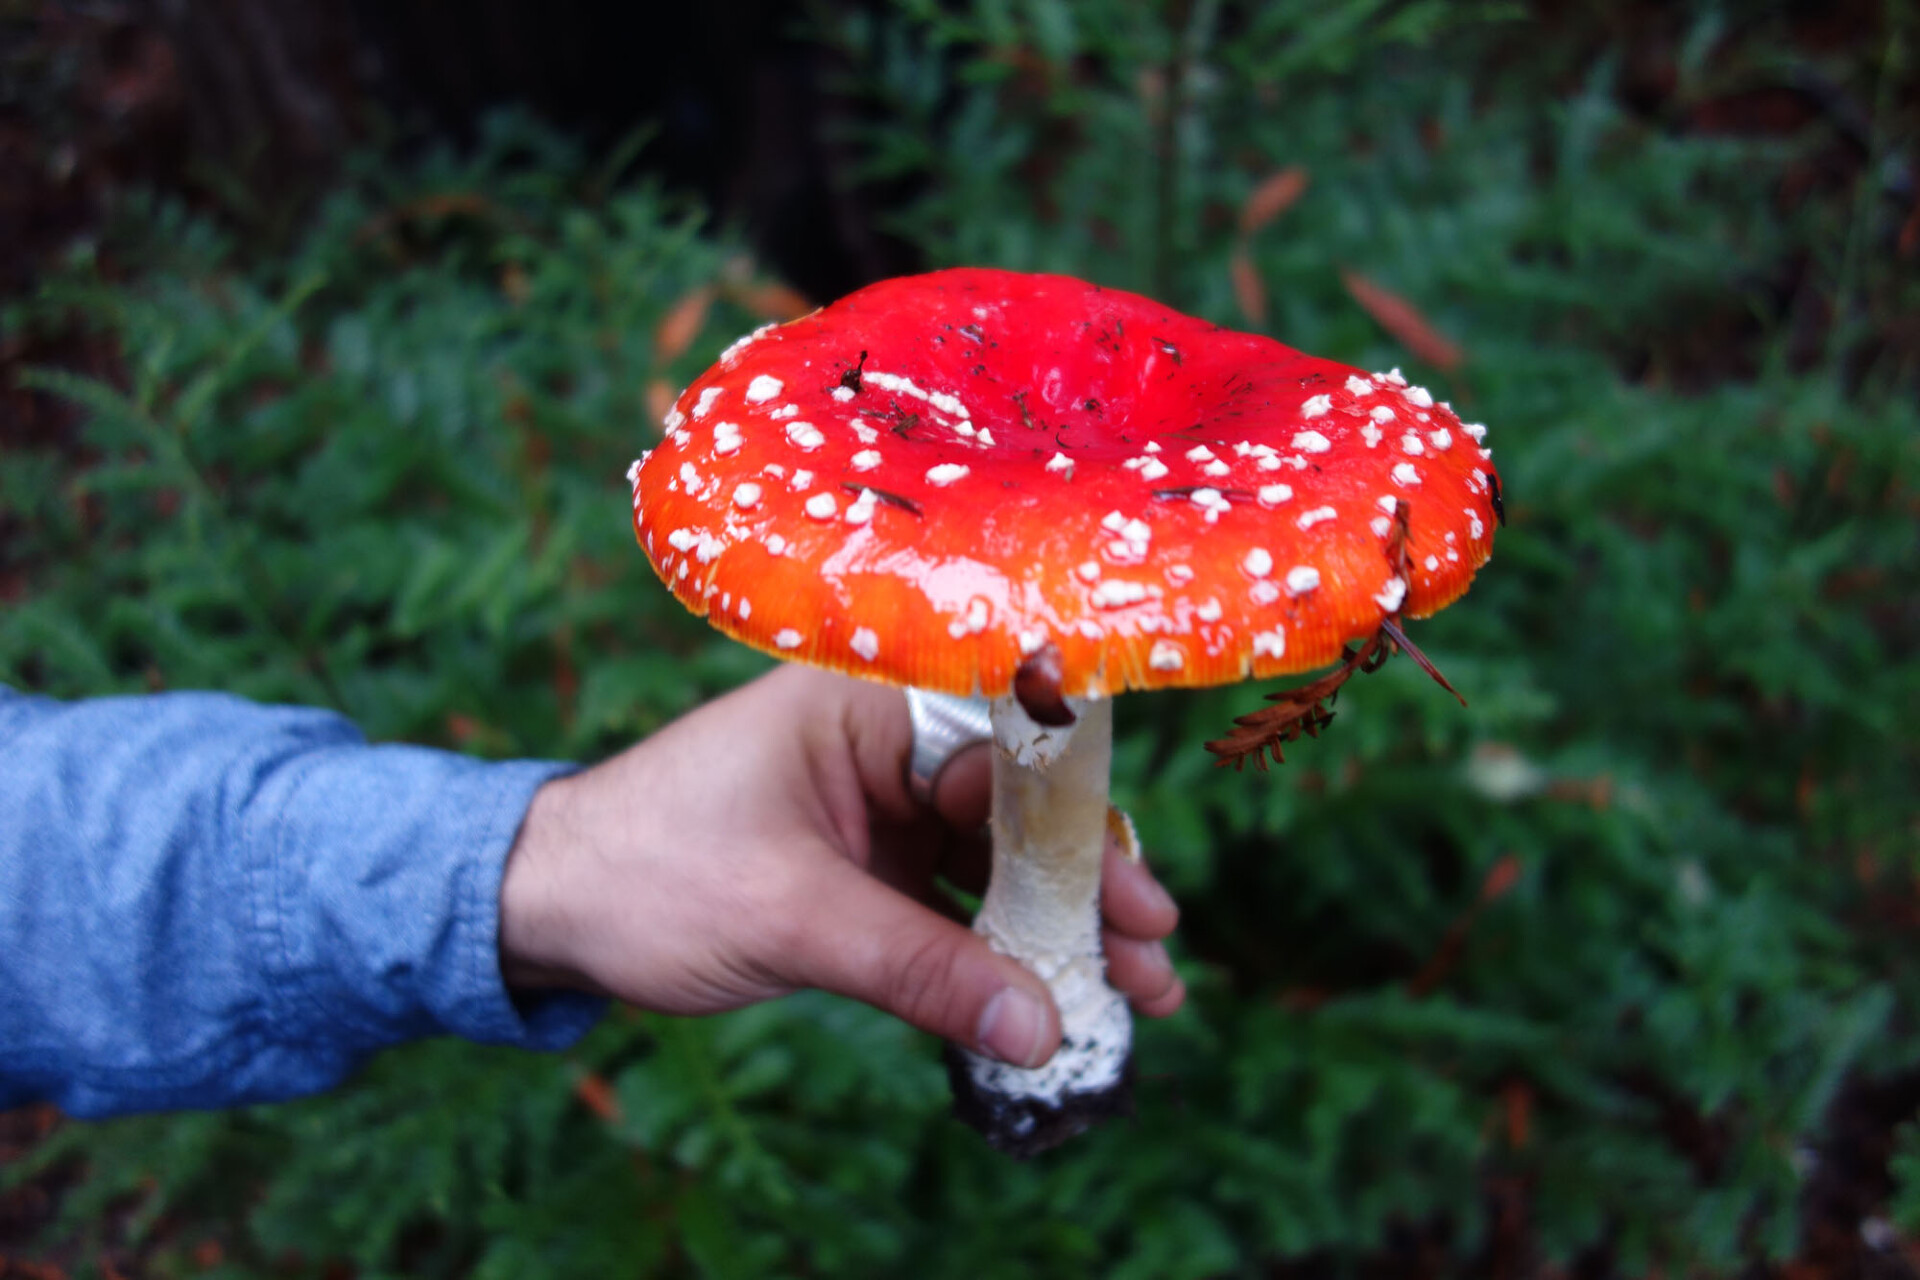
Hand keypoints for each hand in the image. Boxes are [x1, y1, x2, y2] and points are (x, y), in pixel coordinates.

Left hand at [499, 664, 1184, 1067]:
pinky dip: (996, 957)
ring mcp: (875, 815)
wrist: (543, 907)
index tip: (1137, 892)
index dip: (1079, 824)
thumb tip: (1039, 1025)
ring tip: (1134, 995)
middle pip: (1014, 813)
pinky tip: (1044, 1002)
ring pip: (991, 867)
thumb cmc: (648, 871)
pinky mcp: (862, 874)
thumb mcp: (791, 916)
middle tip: (1154, 957)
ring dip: (1054, 931)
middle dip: (1086, 888)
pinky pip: (950, 910)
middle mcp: (882, 751)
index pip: (1004, 749)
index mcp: (865, 707)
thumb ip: (919, 968)